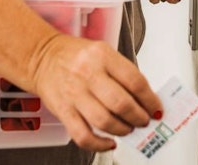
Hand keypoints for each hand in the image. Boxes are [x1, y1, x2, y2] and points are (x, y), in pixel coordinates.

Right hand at [30, 34, 162, 151]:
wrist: (42, 57)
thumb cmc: (75, 56)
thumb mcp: (103, 53)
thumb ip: (123, 73)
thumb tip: (145, 99)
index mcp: (102, 56)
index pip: (135, 81)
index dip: (150, 100)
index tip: (156, 108)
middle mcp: (88, 74)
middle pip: (121, 103)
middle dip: (139, 117)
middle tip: (144, 120)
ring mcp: (74, 94)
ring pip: (104, 121)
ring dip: (123, 130)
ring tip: (128, 128)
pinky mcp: (63, 111)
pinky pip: (83, 135)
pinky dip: (99, 144)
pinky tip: (109, 142)